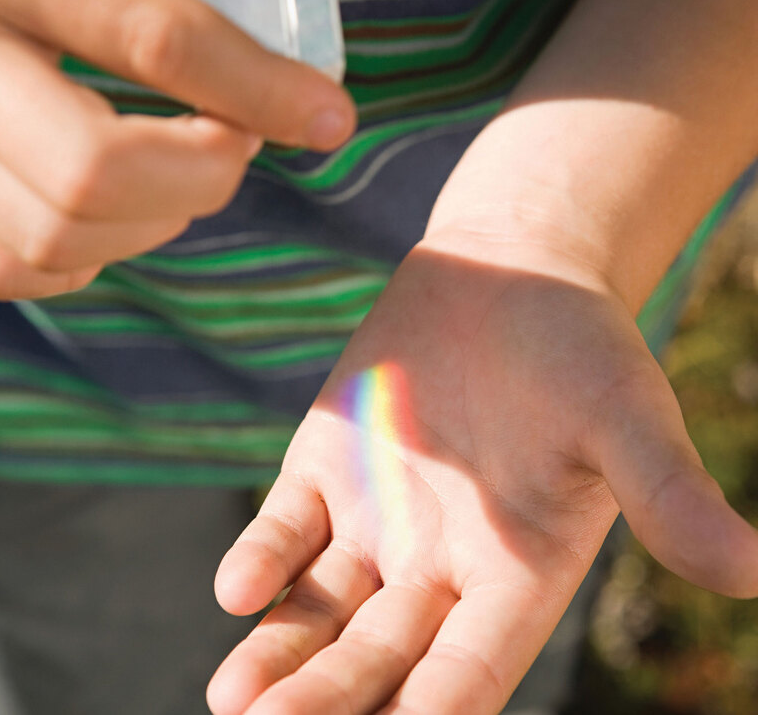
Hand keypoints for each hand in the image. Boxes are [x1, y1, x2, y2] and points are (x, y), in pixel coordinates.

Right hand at [0, 0, 354, 299]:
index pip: (150, 38)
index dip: (261, 86)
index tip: (331, 115)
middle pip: (94, 171)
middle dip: (204, 173)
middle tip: (244, 139)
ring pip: (52, 233)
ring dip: (156, 216)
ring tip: (186, 164)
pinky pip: (8, 266)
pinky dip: (87, 255)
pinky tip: (117, 205)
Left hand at [208, 234, 757, 713]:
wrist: (509, 271)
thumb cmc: (582, 346)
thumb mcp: (624, 415)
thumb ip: (667, 491)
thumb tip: (753, 571)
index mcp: (518, 575)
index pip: (471, 669)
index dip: (437, 709)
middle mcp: (439, 565)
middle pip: (382, 658)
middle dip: (334, 698)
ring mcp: (375, 520)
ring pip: (322, 610)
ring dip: (282, 655)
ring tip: (238, 700)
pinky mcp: (326, 466)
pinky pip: (288, 528)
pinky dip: (264, 557)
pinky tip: (239, 587)